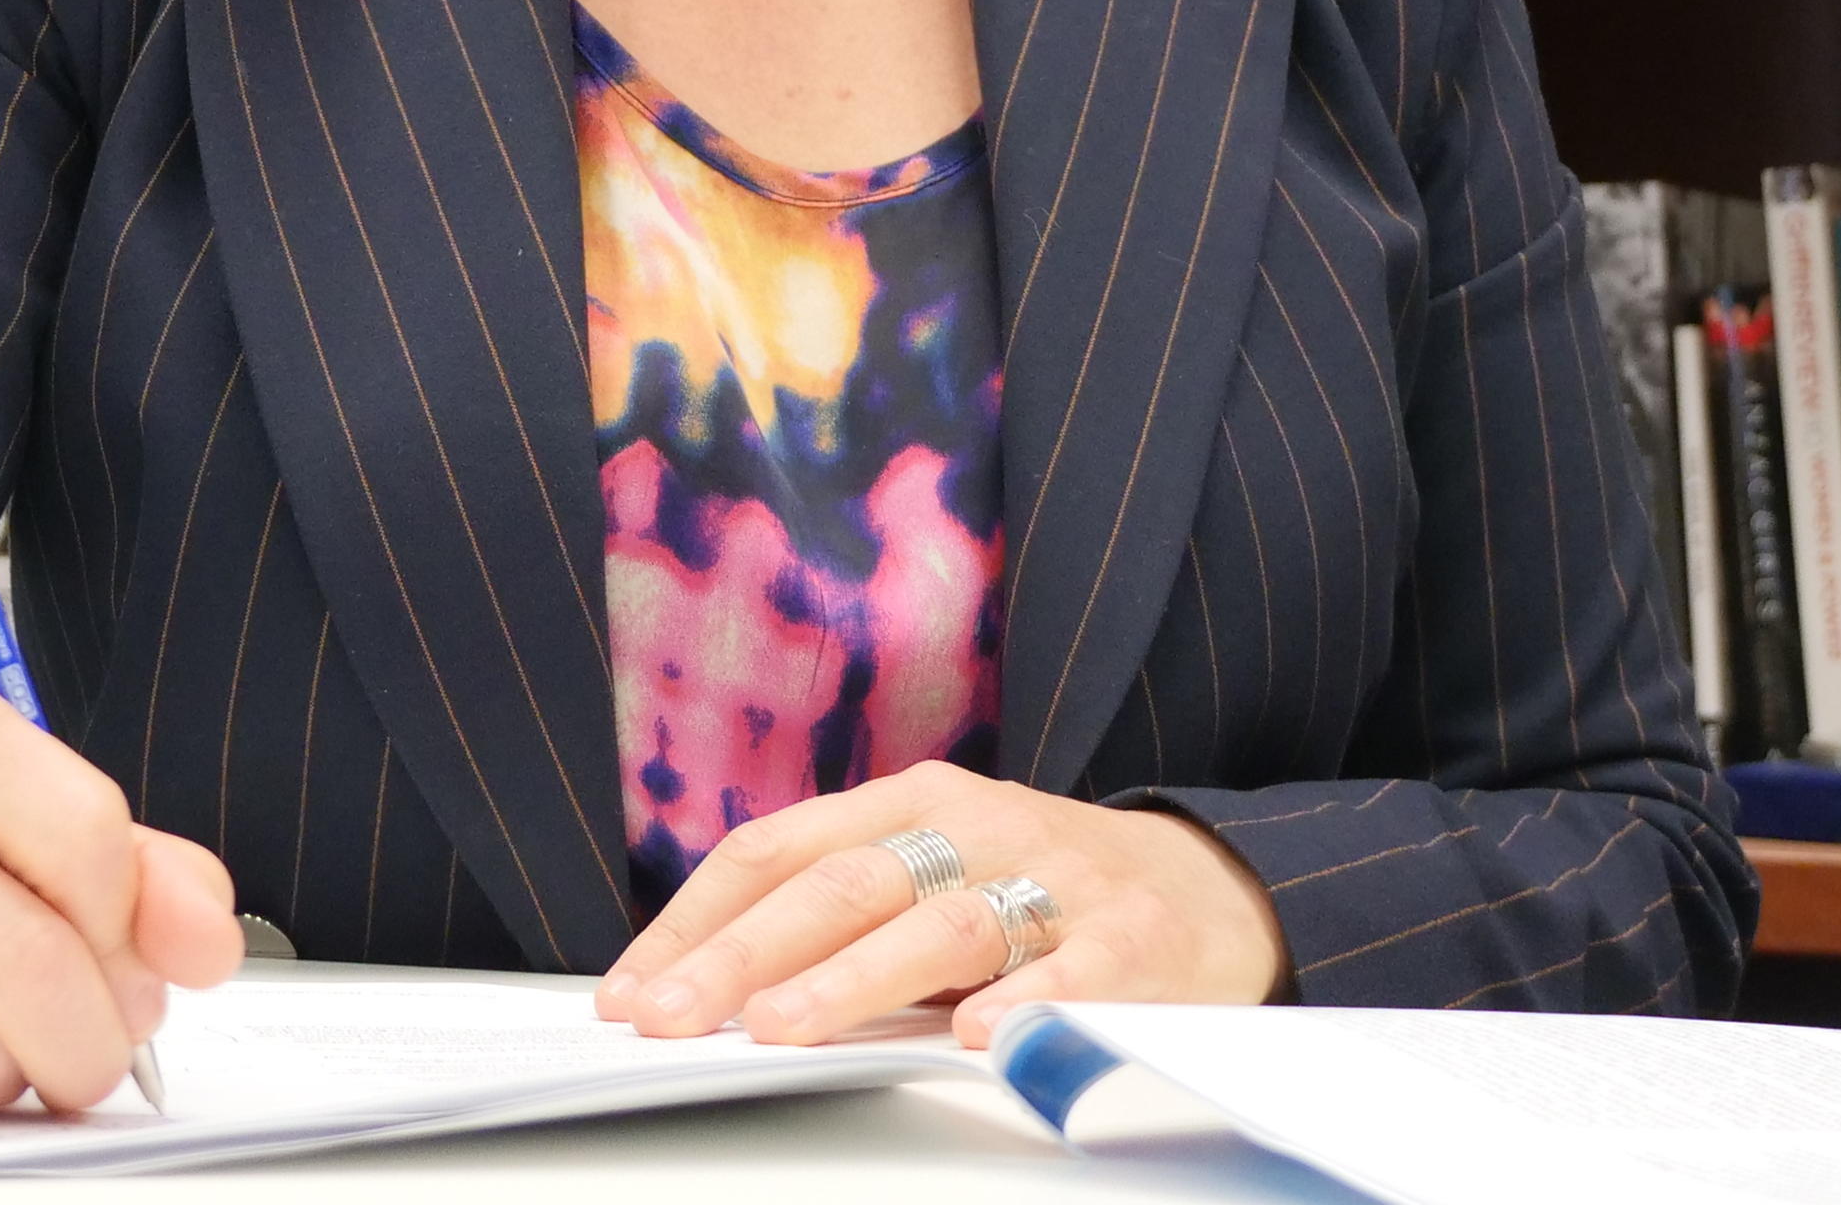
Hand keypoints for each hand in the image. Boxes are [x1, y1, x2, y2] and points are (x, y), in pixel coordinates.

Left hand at [590, 761, 1287, 1049]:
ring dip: (852, 978)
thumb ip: (840, 918)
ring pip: (942, 923)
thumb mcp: (934, 876)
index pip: (778, 850)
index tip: (630, 991)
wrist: (1211, 885)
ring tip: (782, 1028)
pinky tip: (975, 1037)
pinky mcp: (1137, 938)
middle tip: (671, 1018)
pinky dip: (1025, 1002)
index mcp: (913, 803)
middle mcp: (978, 827)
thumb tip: (701, 991)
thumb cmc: (1040, 891)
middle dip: (742, 956)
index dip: (696, 921)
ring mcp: (1059, 878)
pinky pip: (1074, 970)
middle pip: (842, 885)